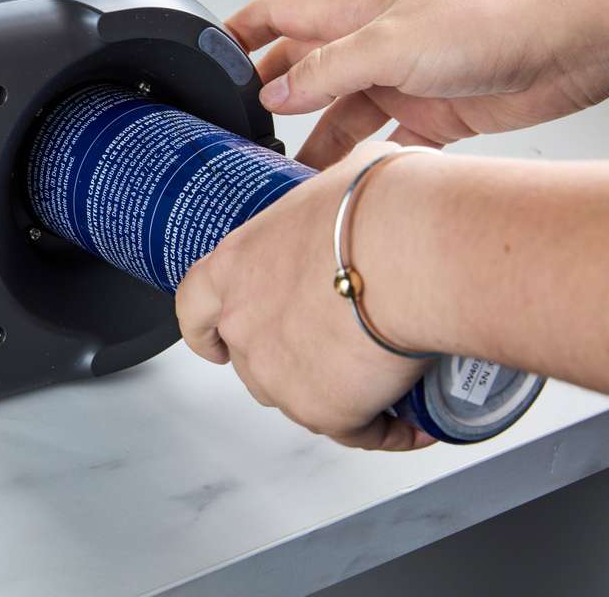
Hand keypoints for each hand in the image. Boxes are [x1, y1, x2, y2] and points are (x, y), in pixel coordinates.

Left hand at [175, 142, 436, 450]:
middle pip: (254, 359)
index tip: (211, 345)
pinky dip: (384, 427)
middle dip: (292, 362)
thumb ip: (333, 203)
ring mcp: (275, 370)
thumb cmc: (383, 210)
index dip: (202, 330)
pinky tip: (413, 420)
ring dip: (337, 394)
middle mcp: (244, 320)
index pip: (194, 305)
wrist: (414, 253)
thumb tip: (360, 191)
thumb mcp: (344, 180)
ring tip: (386, 379)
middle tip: (341, 350)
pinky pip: (355, 429)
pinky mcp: (321, 409)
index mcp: (238, 262)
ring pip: (301, 397)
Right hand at [226, 0, 608, 167]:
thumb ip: (326, 71)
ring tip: (287, 173)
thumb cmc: (489, 20)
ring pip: (339, 116)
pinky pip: (384, 146)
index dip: (237, 33)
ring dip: (314, 143)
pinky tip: (348, 184)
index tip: (206, 60)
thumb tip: (274, 95)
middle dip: (268, 99)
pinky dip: (364, 165)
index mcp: (353, 12)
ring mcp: (401, 80)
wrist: (567, 44)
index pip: (276, 13)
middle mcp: (371, 45)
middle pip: (301, 70)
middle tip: (240, 133)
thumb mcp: (389, 44)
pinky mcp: (434, 114)